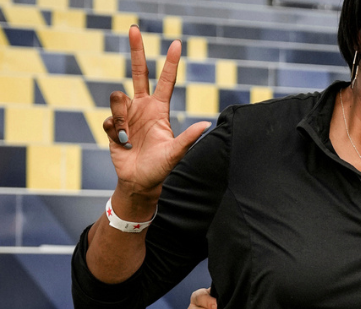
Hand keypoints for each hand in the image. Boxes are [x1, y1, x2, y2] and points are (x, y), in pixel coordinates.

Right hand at [102, 26, 210, 216]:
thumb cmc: (161, 170)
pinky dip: (114, 131)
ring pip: (117, 98)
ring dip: (121, 116)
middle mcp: (143, 108)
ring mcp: (126, 116)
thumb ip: (188, 138)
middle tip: (134, 28)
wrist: (139, 183)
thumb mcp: (176, 153)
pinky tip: (122, 143)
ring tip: (128, 136)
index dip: (170, 63)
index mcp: (159, 110)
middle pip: (138, 73)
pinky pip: (108, 120)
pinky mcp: (113, 126)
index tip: (176, 43)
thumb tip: (207, 124)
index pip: (166, 81)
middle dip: (136, 51)